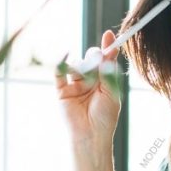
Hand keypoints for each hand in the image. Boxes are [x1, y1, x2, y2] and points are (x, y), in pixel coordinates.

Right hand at [54, 30, 120, 146]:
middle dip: (94, 57)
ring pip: (76, 65)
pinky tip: (65, 56)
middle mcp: (89, 82)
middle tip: (97, 60)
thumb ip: (108, 71)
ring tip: (86, 75)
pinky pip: (59, 74)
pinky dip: (61, 63)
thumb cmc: (105, 117)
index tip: (110, 35)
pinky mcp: (62, 91)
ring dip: (82, 65)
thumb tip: (110, 49)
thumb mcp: (111, 91)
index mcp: (103, 82)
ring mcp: (75, 86)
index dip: (107, 47)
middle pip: (90, 60)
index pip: (105, 61)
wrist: (91, 135)